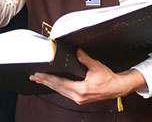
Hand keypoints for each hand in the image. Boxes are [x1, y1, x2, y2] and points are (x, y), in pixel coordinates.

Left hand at [30, 49, 145, 104]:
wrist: (117, 88)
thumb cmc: (108, 78)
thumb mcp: (96, 66)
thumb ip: (85, 59)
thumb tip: (77, 51)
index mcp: (81, 89)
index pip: (60, 83)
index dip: (48, 78)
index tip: (39, 75)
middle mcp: (78, 96)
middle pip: (57, 88)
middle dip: (45, 82)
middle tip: (34, 77)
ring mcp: (79, 99)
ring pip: (60, 91)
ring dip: (50, 85)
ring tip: (40, 80)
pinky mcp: (80, 99)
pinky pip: (65, 93)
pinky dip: (57, 87)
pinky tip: (53, 84)